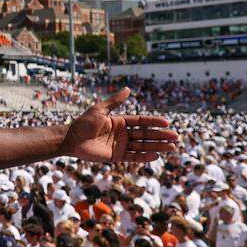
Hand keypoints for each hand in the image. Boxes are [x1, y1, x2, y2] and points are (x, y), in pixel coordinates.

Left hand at [61, 88, 178, 163]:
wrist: (71, 139)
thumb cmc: (84, 123)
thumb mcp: (100, 110)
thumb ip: (115, 101)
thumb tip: (128, 89)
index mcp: (120, 122)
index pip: (141, 122)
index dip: (154, 122)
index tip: (167, 123)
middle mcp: (122, 134)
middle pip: (145, 135)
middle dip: (160, 136)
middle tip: (176, 137)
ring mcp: (120, 146)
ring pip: (142, 146)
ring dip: (157, 146)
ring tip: (172, 147)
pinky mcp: (116, 156)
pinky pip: (133, 157)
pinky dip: (144, 157)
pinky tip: (156, 155)